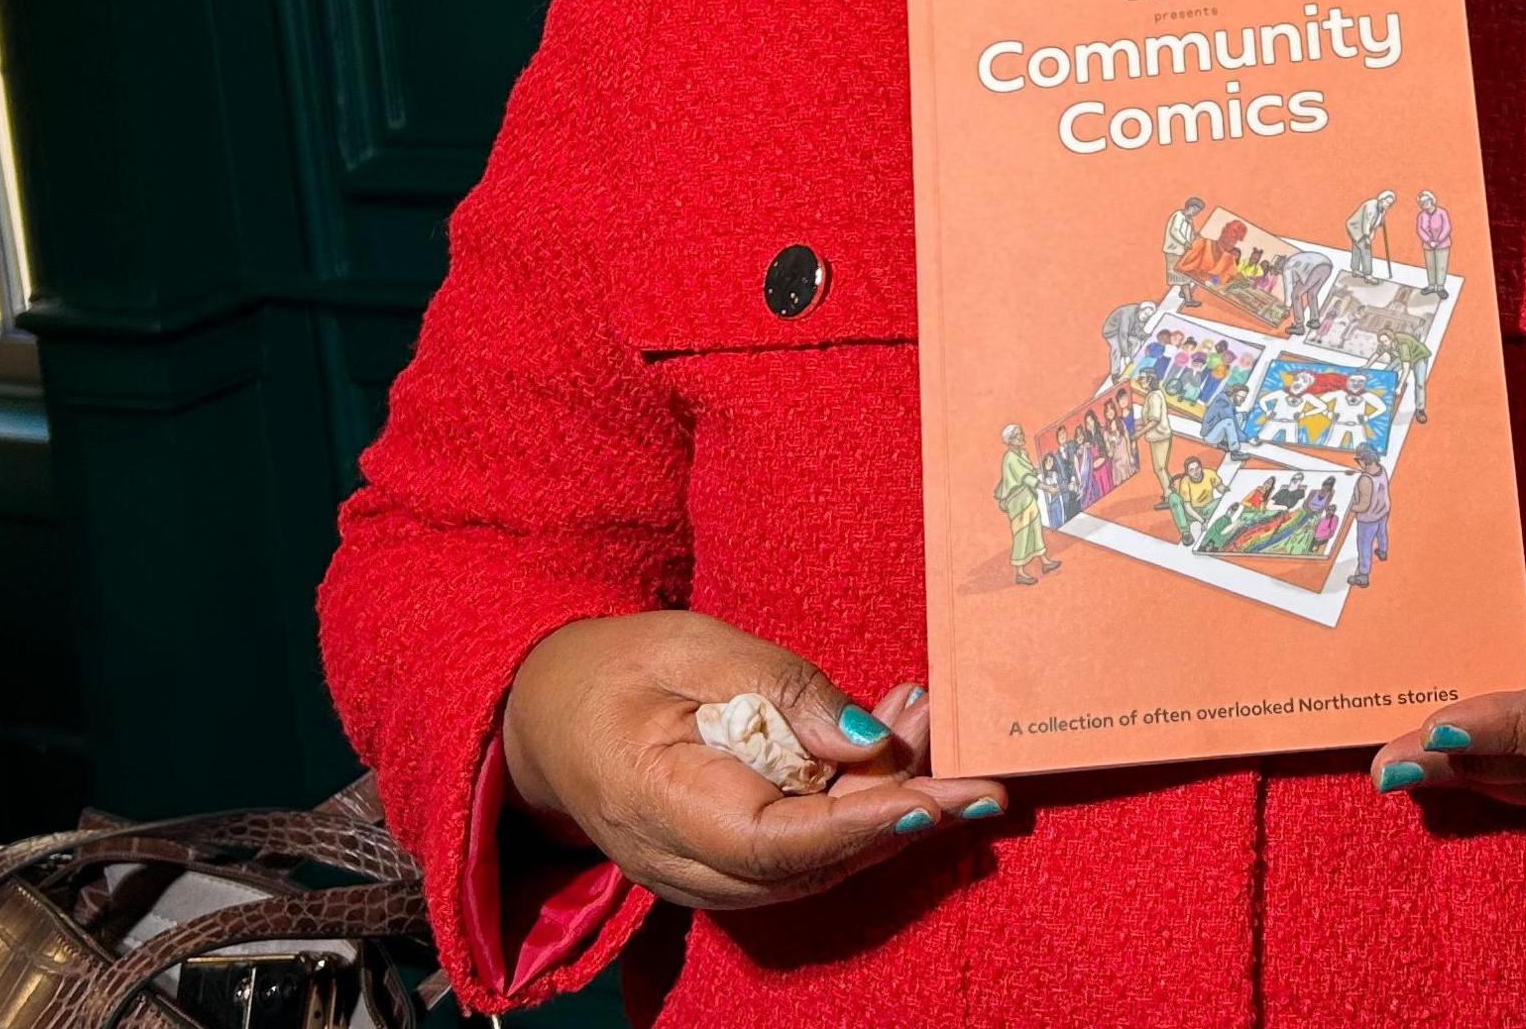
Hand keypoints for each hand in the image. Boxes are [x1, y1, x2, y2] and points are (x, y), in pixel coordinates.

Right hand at [501, 610, 1006, 910]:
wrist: (549, 718)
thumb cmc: (617, 671)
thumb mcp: (691, 646)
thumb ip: (780, 689)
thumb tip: (869, 742)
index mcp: (658, 803)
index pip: (773, 840)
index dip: (857, 826)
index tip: (930, 799)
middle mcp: (682, 864)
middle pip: (811, 866)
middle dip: (900, 815)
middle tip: (976, 767)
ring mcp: (703, 879)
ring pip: (816, 867)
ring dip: (888, 807)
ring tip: (934, 728)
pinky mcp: (728, 871)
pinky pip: (805, 853)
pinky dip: (858, 807)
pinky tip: (897, 746)